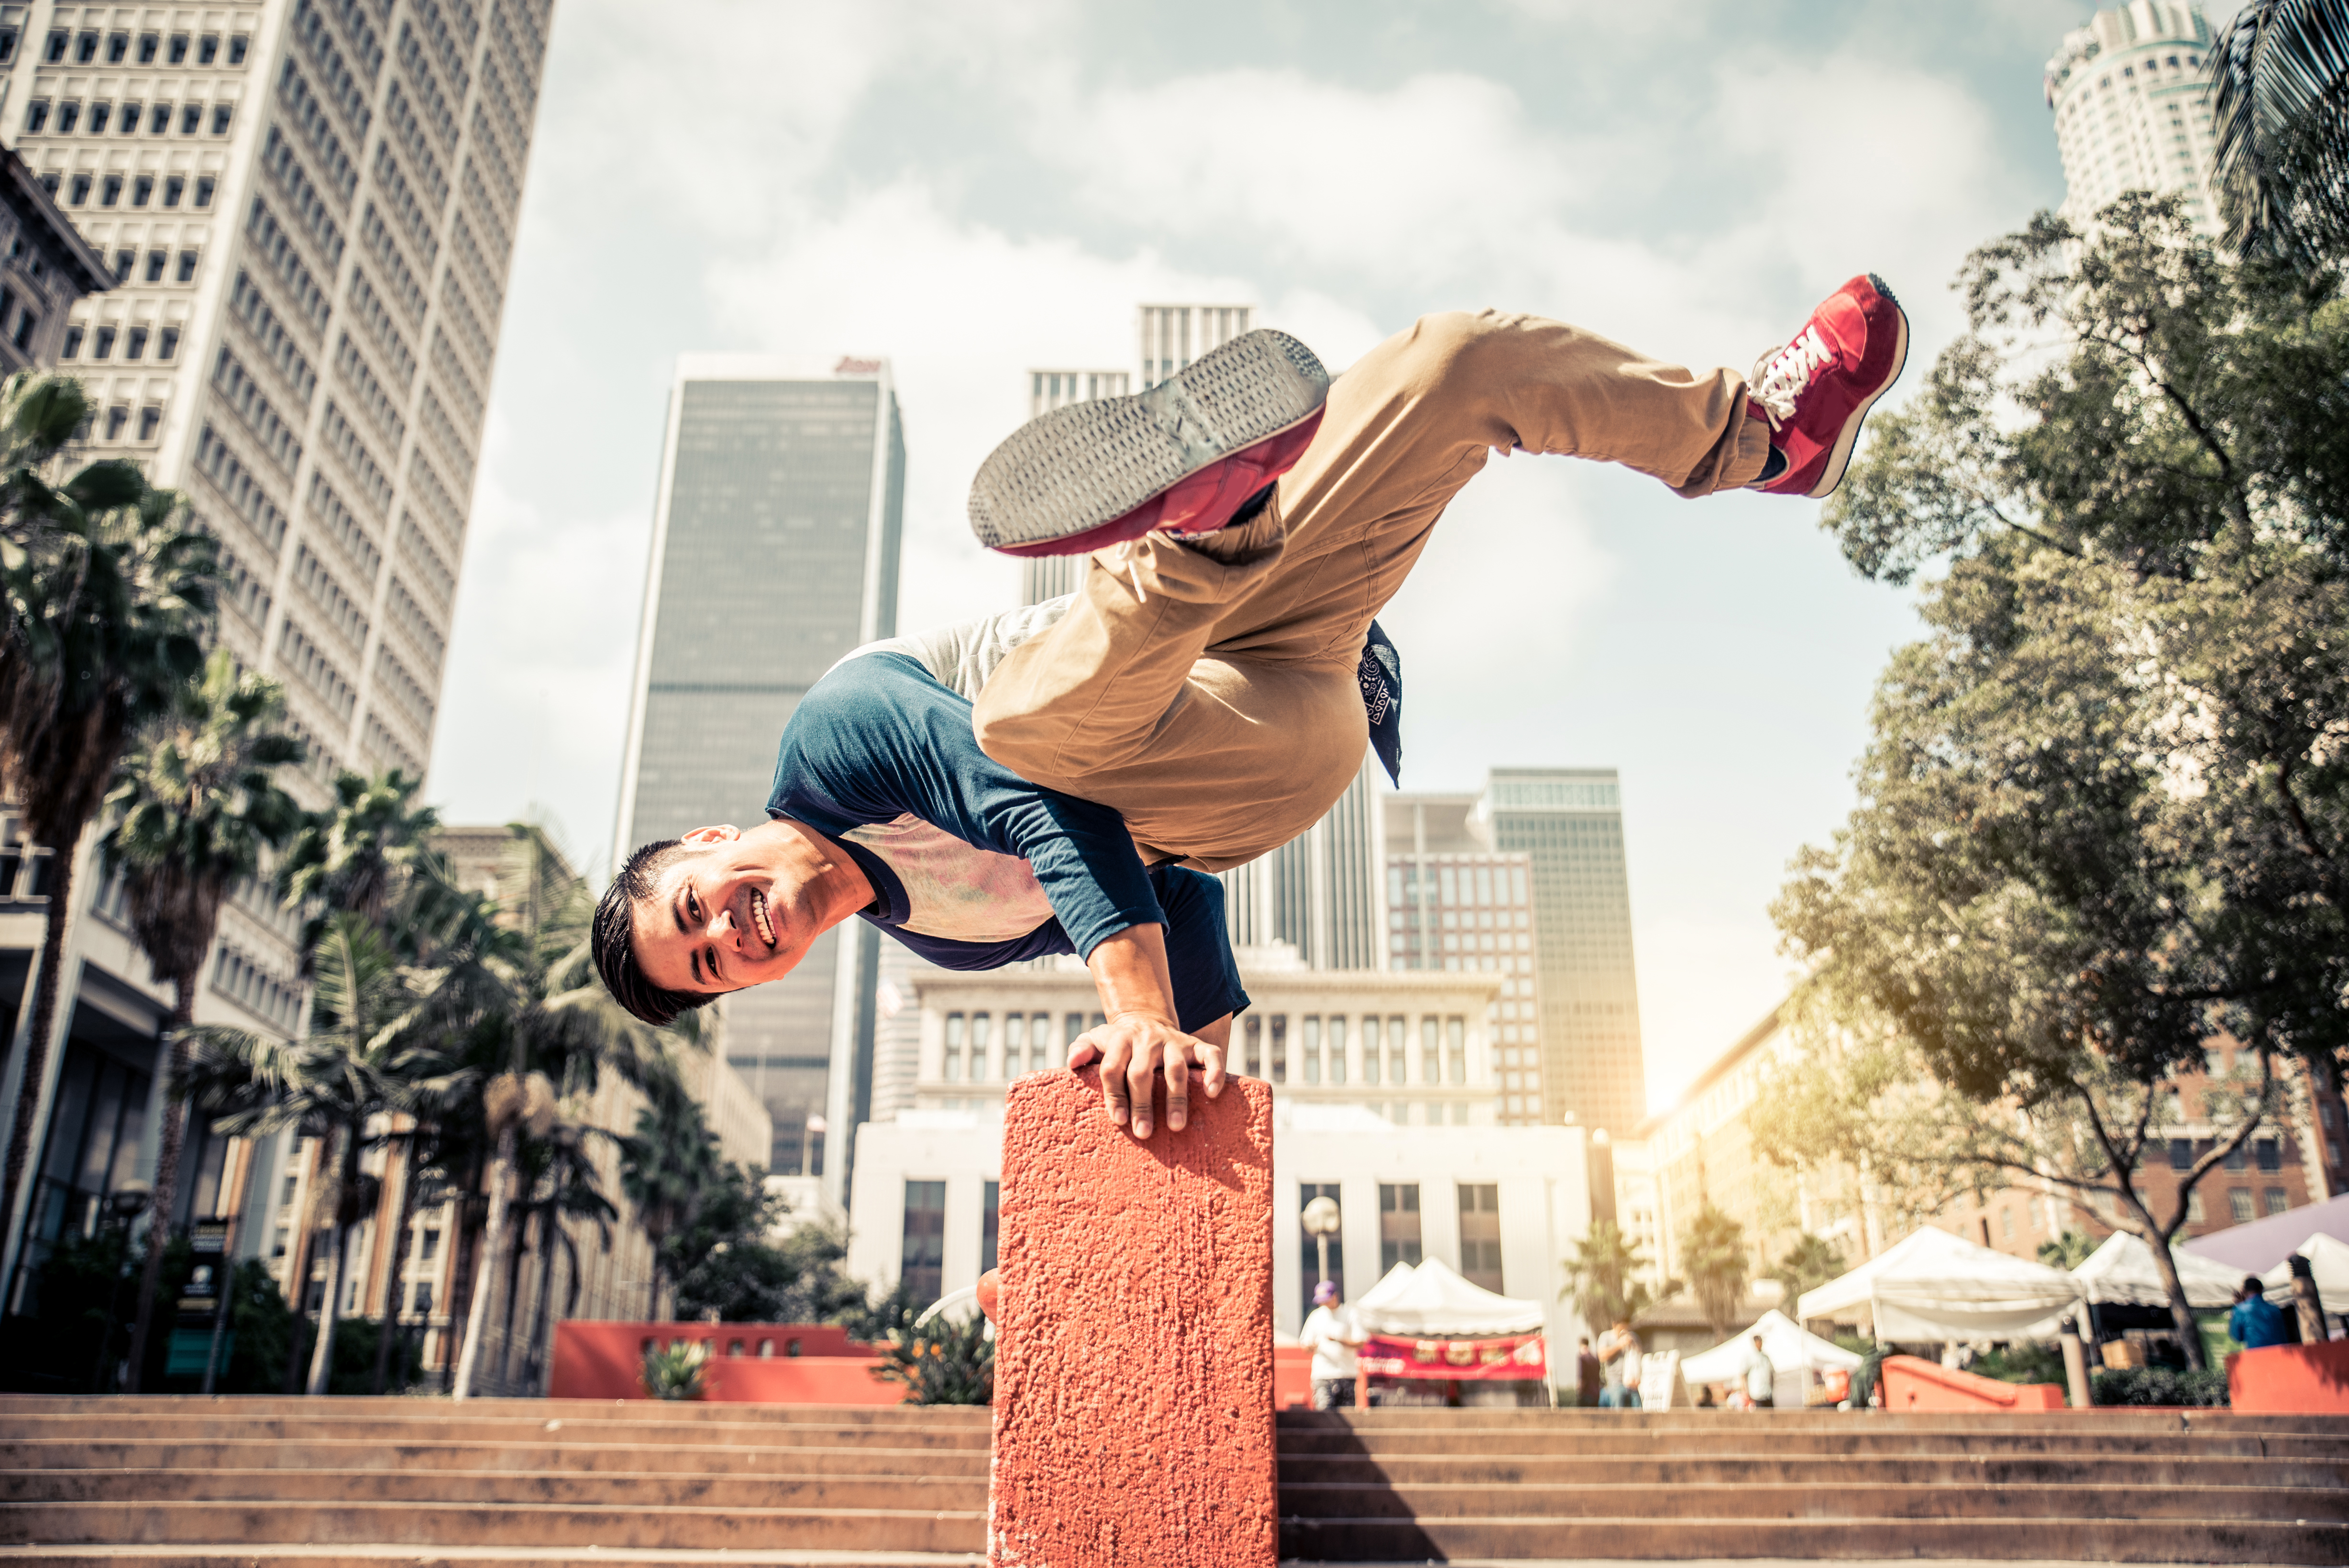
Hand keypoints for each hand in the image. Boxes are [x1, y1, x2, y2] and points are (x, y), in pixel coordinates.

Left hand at [1067, 1011, 1225, 1137]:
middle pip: (1142, 1073)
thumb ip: (1082, 1048)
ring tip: (1176, 1126)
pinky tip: (1211, 1093)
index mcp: (1121, 1041)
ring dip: (1176, 1098)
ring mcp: (1173, 1042)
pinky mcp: (1195, 1045)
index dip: (1115, 1095)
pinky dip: (1214, 1072)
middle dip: (1142, 1104)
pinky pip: (1210, 1055)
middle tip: (1143, 1133)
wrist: (1145, 1019)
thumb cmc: (1118, 1043)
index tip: (1119, 1121)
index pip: (1113, 1068)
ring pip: (1175, 1069)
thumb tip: (1072, 1062)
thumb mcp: (1096, 1040)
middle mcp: (1147, 1040)